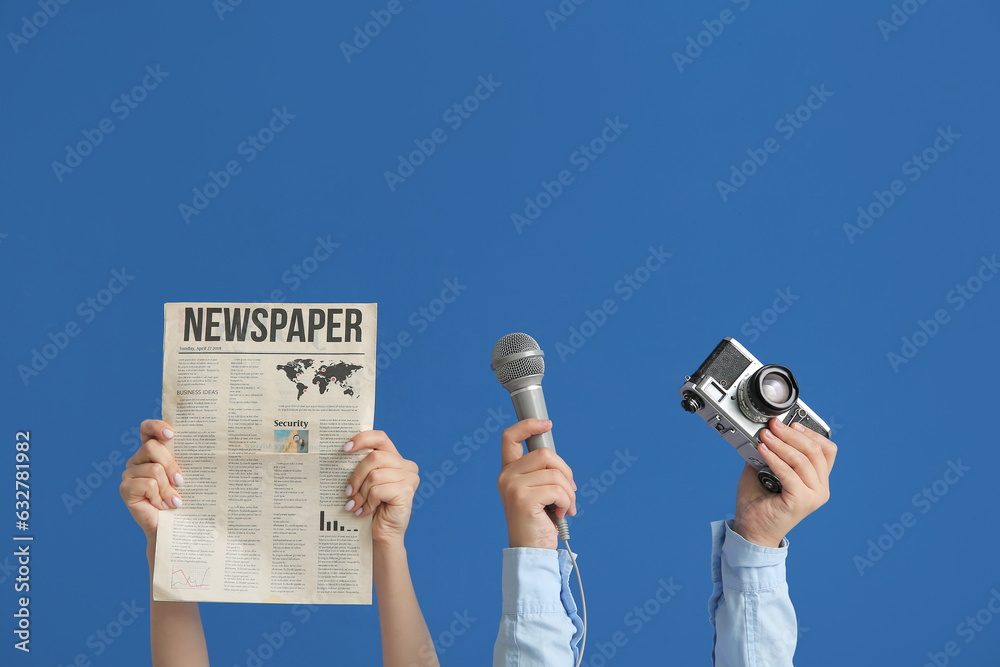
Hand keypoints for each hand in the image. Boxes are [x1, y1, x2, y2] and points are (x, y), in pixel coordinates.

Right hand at [120, 420, 183, 542]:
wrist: (173, 526)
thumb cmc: (182, 497)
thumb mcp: (184, 474)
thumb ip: (183, 458)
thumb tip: (202, 445)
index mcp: (151, 452)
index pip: (147, 429)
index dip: (156, 426)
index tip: (172, 434)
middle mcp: (137, 460)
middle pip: (152, 447)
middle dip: (171, 464)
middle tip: (181, 481)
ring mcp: (129, 474)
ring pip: (153, 468)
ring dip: (168, 487)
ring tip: (174, 500)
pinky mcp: (125, 489)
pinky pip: (147, 483)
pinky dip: (159, 495)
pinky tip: (162, 505)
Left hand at [344, 431, 419, 548]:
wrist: (382, 534)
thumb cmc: (372, 508)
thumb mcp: (366, 483)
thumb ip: (363, 467)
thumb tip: (342, 453)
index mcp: (396, 459)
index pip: (380, 437)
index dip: (362, 439)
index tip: (345, 449)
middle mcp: (406, 465)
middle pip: (374, 457)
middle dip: (356, 476)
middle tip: (348, 493)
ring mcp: (409, 478)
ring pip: (374, 475)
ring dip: (361, 493)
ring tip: (356, 505)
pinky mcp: (407, 492)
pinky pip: (378, 490)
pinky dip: (368, 502)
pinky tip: (366, 511)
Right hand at [498, 419, 576, 549]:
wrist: (531, 550)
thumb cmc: (538, 521)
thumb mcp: (539, 491)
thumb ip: (543, 472)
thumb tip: (558, 462)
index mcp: (509, 471)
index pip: (510, 437)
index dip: (528, 425)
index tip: (547, 424)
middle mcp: (507, 476)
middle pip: (545, 454)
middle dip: (565, 472)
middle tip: (570, 492)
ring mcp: (513, 487)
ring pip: (555, 473)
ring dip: (569, 492)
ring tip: (565, 507)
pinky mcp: (523, 499)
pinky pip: (558, 489)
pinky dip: (567, 502)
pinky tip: (561, 514)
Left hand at [733, 417, 836, 547]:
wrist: (751, 529)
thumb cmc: (759, 502)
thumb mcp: (764, 469)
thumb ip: (770, 451)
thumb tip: (765, 430)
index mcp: (817, 480)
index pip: (827, 450)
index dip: (810, 433)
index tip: (791, 423)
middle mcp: (820, 488)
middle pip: (816, 451)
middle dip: (792, 434)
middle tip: (773, 426)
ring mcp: (813, 496)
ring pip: (803, 460)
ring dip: (782, 444)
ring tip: (765, 436)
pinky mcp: (801, 501)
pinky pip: (790, 474)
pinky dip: (775, 459)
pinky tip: (762, 450)